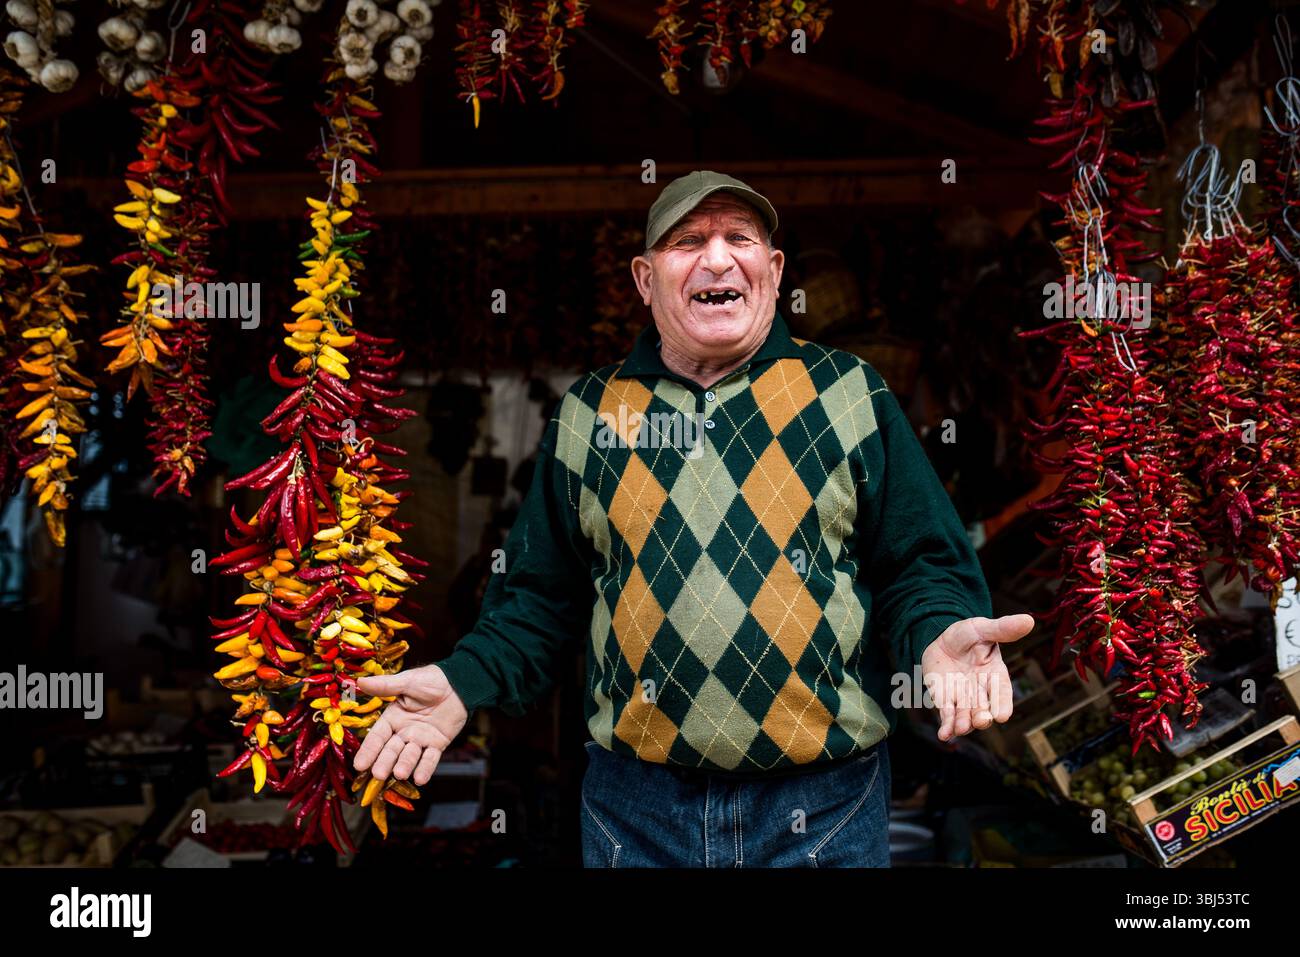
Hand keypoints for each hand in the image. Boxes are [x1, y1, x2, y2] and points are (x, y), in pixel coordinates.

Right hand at [353, 664, 469, 785]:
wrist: (459, 683)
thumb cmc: (431, 680)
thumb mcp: (407, 681)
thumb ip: (385, 686)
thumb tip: (360, 681)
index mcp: (392, 718)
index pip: (377, 737)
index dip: (368, 751)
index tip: (359, 765)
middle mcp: (404, 732)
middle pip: (391, 750)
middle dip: (384, 762)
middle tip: (378, 774)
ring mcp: (420, 740)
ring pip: (410, 756)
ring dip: (405, 765)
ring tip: (400, 774)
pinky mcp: (437, 744)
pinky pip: (431, 758)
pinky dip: (426, 768)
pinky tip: (421, 779)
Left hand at [921, 613, 1033, 741]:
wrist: (941, 638)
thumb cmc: (967, 635)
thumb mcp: (983, 628)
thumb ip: (1003, 628)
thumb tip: (1029, 620)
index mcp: (995, 674)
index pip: (1002, 692)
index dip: (1003, 703)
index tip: (1003, 715)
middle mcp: (981, 691)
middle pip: (984, 708)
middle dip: (983, 716)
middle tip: (982, 721)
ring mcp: (963, 698)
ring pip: (966, 716)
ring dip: (964, 724)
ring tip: (961, 728)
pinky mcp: (945, 701)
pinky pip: (947, 716)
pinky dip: (947, 727)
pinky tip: (944, 735)